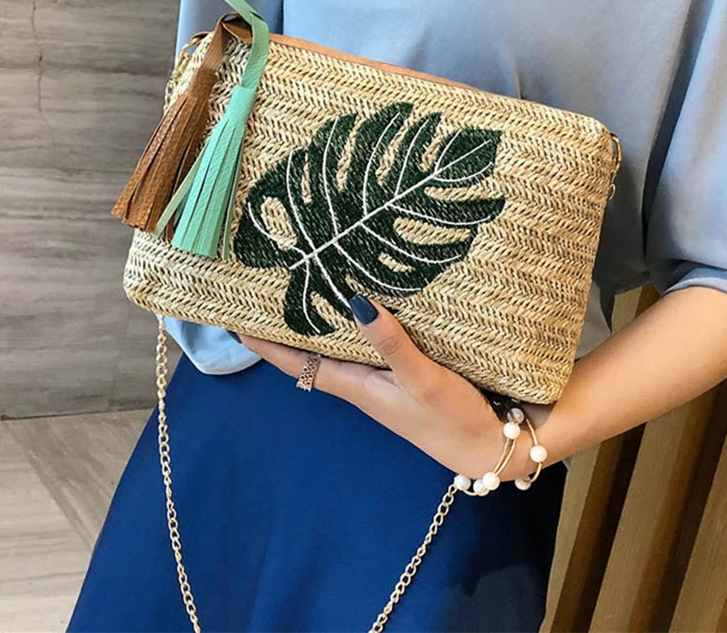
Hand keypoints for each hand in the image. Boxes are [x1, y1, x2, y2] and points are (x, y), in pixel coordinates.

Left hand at [237, 294, 535, 481]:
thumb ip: (391, 344)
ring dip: (322, 318)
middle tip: (269, 283)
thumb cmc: (451, 419)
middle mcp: (362, 379)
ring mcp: (383, 376)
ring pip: (340, 343)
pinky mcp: (405, 371)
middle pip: (313, 349)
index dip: (267, 344)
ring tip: (308, 277)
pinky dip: (357, 320)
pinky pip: (369, 340)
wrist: (491, 448)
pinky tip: (364, 297)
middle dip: (289, 322)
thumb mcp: (422, 380)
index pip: (298, 362)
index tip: (236, 319)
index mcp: (355, 384)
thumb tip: (354, 301)